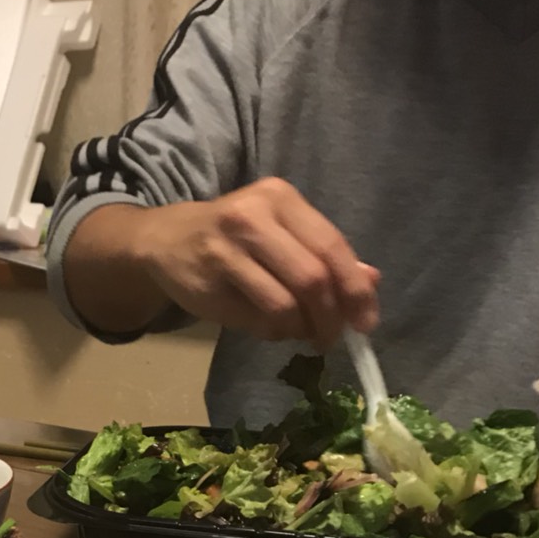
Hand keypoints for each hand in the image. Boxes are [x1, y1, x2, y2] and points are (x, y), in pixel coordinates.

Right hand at [132, 178, 379, 347]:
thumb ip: (324, 255)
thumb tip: (371, 282)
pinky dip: (272, 331)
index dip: (354, 289)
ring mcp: (227, 249)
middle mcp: (254, 216)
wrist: (167, 240)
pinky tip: (270, 327)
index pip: (332, 245)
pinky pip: (256, 318)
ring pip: (284, 304)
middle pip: (312, 278)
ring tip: (300, 333)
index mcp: (281, 199)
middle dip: (330, 317)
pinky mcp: (209, 282)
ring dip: (300, 329)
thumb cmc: (235, 238)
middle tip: (331, 338)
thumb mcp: (282, 233)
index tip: (365, 323)